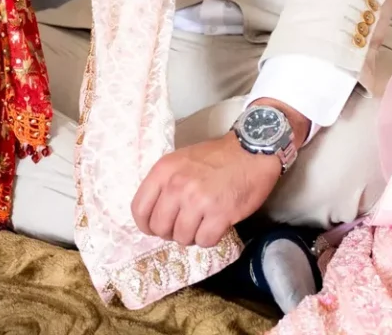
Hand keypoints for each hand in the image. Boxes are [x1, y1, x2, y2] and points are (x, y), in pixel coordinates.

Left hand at [131, 132, 281, 248]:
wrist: (252, 150)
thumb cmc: (216, 157)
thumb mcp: (181, 161)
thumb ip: (165, 184)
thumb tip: (156, 215)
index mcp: (163, 171)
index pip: (139, 210)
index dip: (146, 225)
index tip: (156, 228)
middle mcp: (177, 186)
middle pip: (160, 228)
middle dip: (171, 232)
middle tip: (185, 225)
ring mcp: (198, 201)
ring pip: (182, 238)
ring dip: (192, 235)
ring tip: (203, 223)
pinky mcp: (220, 214)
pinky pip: (204, 241)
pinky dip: (209, 238)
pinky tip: (216, 225)